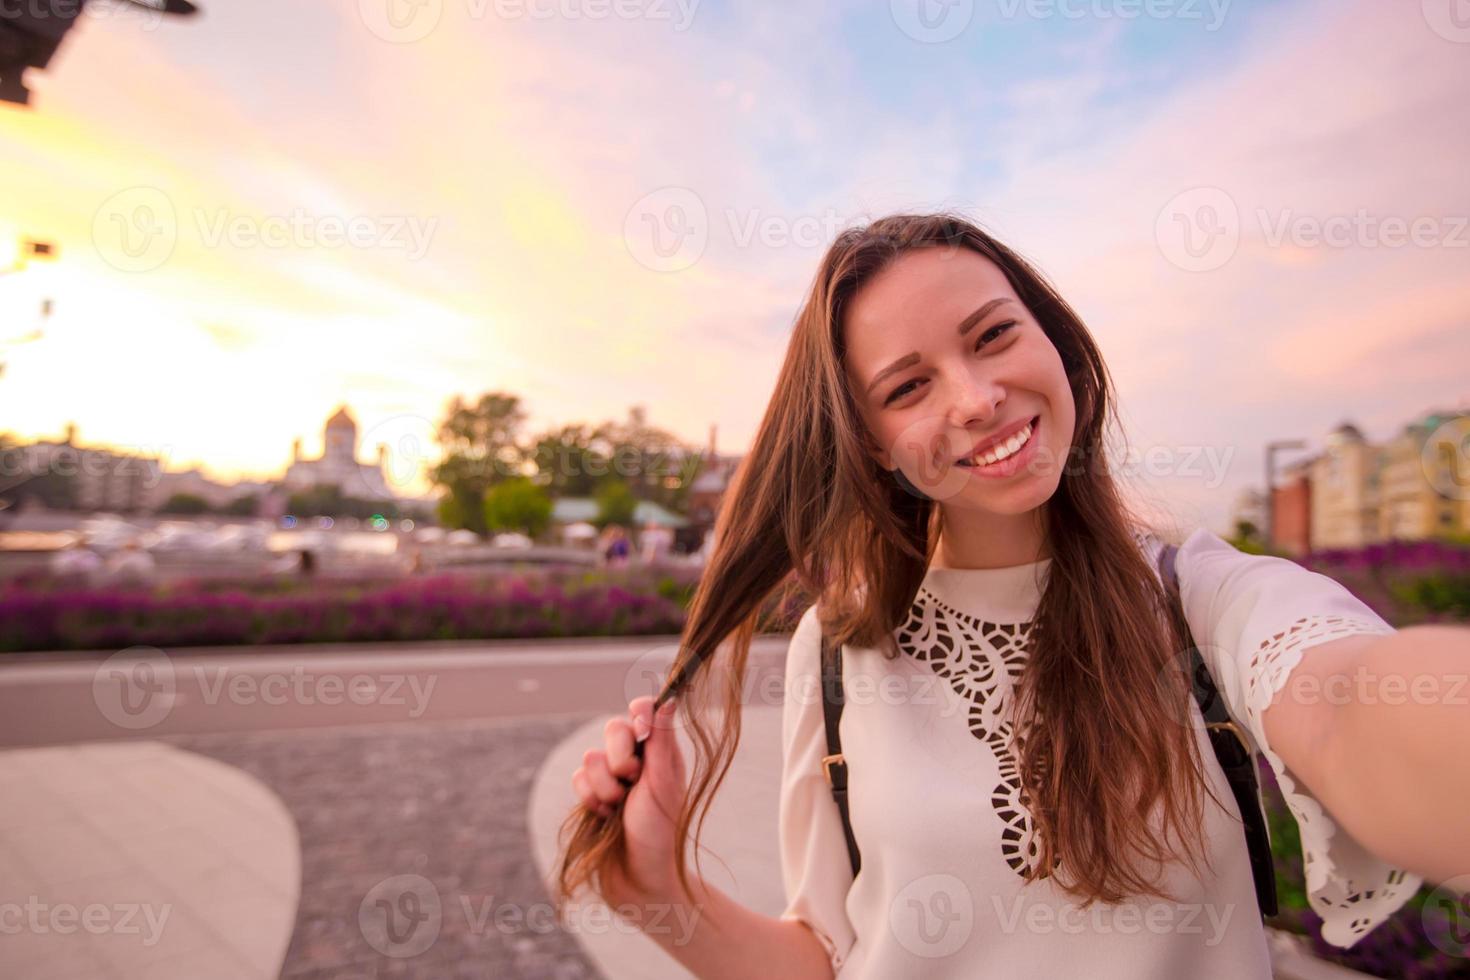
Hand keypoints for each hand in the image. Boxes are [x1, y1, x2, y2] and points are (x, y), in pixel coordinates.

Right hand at [571, 696, 686, 901]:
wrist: (639, 879)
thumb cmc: (661, 831)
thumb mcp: (664, 782)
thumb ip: (660, 740)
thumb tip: (670, 697)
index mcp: (661, 752)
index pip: (646, 709)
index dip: (639, 712)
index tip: (641, 730)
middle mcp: (637, 760)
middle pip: (613, 727)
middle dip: (619, 757)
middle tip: (633, 781)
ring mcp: (612, 778)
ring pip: (591, 757)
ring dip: (605, 786)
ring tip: (619, 809)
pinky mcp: (592, 795)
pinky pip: (578, 779)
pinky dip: (591, 799)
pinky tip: (604, 818)